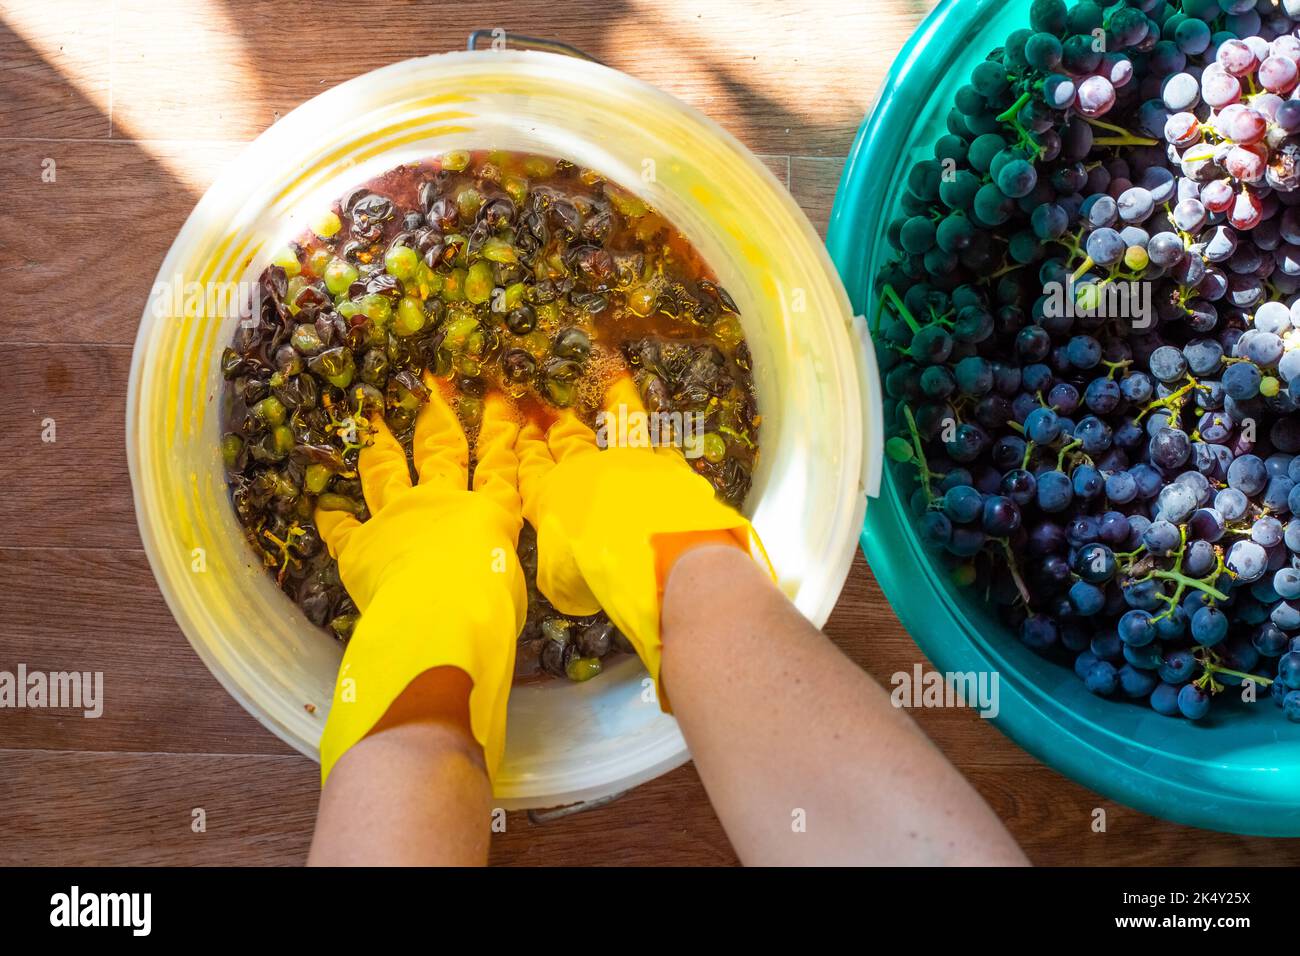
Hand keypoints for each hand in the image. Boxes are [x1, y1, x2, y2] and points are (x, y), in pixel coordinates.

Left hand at [314, 375, 524, 784]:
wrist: (443, 614)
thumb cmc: (492, 603)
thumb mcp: (511, 583)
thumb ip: (499, 568)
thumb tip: (494, 573)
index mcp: (489, 512)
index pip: (499, 464)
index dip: (501, 431)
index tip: (498, 398)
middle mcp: (442, 502)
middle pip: (439, 451)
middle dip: (435, 416)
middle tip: (427, 384)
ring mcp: (397, 517)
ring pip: (386, 472)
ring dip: (378, 445)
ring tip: (370, 418)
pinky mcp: (361, 545)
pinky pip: (341, 527)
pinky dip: (331, 516)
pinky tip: (319, 502)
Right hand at [515, 375, 769, 706]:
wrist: (646, 544)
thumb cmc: (590, 565)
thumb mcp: (563, 582)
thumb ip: (561, 570)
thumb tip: (568, 571)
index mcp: (551, 497)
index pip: (531, 468)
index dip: (524, 448)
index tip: (519, 427)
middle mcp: (586, 470)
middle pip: (567, 442)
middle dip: (554, 423)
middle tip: (545, 401)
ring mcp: (628, 460)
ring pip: (618, 423)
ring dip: (612, 401)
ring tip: (608, 375)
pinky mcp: (666, 463)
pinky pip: (660, 436)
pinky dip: (659, 422)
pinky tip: (663, 409)